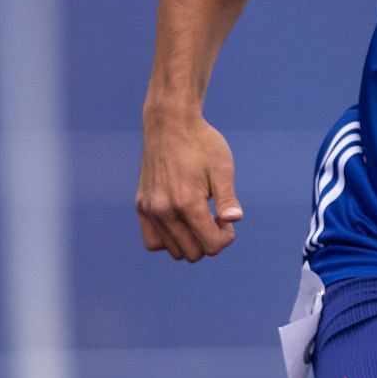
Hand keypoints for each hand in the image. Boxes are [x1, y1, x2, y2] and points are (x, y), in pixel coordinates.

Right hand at [137, 112, 242, 262]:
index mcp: (187, 203)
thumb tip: (235, 220)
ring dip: (191, 242)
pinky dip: (169, 240)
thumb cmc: (202, 144)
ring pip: (173, 251)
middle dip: (210, 240)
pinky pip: (152, 241)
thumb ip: (227, 198)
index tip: (226, 217)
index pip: (211, 245)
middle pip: (193, 253)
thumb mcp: (222, 168)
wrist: (170, 124)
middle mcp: (164, 210)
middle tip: (215, 216)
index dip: (226, 237)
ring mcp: (150, 209)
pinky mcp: (141, 206)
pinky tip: (181, 222)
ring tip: (199, 217)